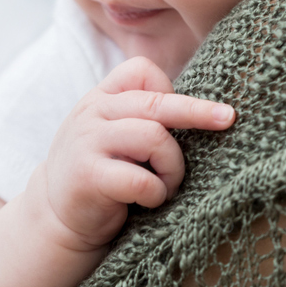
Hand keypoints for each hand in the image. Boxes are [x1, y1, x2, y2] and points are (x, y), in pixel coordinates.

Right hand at [29, 56, 235, 250]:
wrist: (56, 215)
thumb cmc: (100, 172)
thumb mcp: (111, 132)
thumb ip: (139, 115)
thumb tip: (203, 105)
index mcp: (101, 98)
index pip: (140, 71)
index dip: (169, 90)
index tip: (180, 118)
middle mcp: (92, 113)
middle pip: (156, 102)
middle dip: (198, 112)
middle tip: (228, 119)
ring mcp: (88, 143)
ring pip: (154, 138)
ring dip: (173, 167)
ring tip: (167, 185)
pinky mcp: (89, 177)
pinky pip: (141, 179)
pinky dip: (156, 192)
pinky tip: (149, 200)